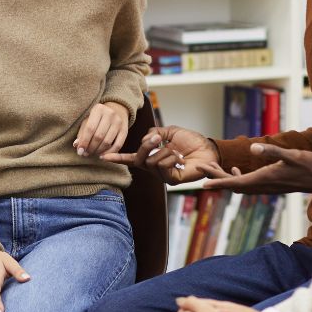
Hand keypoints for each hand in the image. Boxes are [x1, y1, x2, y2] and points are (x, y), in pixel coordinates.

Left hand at [74, 102, 128, 156]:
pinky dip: (109, 153)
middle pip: (99, 136)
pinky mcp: (125, 130)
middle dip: (91, 148)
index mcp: (98, 109)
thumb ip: (82, 133)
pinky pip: (118, 145)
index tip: (80, 151)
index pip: (90, 128)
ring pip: (107, 142)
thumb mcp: (88, 121)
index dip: (84, 142)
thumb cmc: (97, 119)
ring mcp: (119, 122)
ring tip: (93, 154)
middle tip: (86, 154)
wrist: (116, 110)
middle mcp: (110, 114)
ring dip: (98, 151)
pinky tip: (103, 155)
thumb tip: (76, 145)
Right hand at [101, 125, 219, 184]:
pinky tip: (181, 158)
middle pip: (139, 158)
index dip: (117, 158)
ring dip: (165, 151)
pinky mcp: (171, 180)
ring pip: (152, 161)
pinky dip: (171, 157)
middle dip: (146, 147)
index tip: (103, 157)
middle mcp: (154, 167)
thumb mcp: (169, 132)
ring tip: (178, 151)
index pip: (131, 158)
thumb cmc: (191, 141)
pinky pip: (163, 167)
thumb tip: (144, 140)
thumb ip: (154, 134)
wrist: (208, 149)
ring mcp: (162, 175)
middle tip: (156, 139)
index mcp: (151, 156)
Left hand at [196, 143, 311, 194]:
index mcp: (264, 179)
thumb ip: (272, 151)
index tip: (204, 183)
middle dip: (216, 177)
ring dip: (224, 178)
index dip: (219, 182)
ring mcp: (266, 186)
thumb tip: (252, 148)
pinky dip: (237, 178)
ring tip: (211, 168)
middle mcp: (263, 185)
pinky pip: (247, 184)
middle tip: (199, 167)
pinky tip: (235, 170)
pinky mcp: (270, 184)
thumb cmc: (309, 165)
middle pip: (233, 184)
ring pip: (239, 185)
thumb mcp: (291, 155)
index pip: (236, 183)